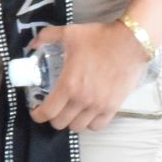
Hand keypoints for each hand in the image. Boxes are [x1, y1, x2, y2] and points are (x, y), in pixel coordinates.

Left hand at [27, 22, 149, 131]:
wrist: (130, 42)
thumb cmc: (98, 38)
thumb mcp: (68, 33)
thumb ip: (46, 37)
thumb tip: (32, 44)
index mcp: (68, 84)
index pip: (47, 112)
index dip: (38, 115)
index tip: (36, 111)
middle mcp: (82, 100)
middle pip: (61, 123)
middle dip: (53, 118)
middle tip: (53, 108)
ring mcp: (99, 106)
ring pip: (78, 127)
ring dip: (71, 121)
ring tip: (70, 111)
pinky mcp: (114, 107)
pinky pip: (98, 126)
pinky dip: (89, 123)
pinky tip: (87, 114)